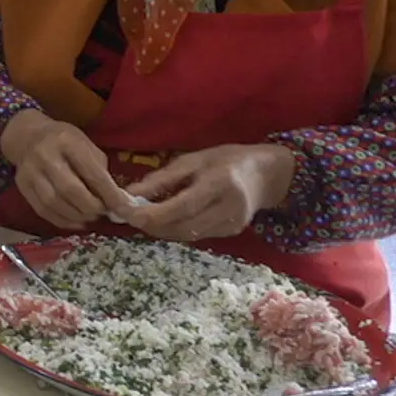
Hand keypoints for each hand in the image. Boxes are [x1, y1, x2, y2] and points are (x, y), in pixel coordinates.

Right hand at [0, 109, 134, 229]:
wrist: (28, 136)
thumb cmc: (65, 142)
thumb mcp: (86, 146)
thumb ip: (99, 171)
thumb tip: (114, 202)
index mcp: (67, 142)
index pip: (92, 173)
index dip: (110, 195)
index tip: (124, 209)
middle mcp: (45, 156)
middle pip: (70, 190)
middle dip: (91, 207)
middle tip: (102, 213)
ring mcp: (30, 171)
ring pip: (54, 202)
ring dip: (76, 216)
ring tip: (89, 217)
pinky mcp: (22, 185)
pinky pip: (42, 209)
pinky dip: (61, 220)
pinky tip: (74, 221)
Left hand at [124, 144, 296, 243]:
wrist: (267, 174)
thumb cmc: (226, 160)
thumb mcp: (193, 160)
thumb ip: (162, 179)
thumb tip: (129, 194)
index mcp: (220, 183)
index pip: (183, 206)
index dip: (154, 214)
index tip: (127, 213)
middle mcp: (229, 207)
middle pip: (184, 226)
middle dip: (152, 224)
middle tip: (128, 216)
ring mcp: (233, 224)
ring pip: (188, 234)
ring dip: (161, 229)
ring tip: (142, 217)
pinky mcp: (232, 232)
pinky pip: (197, 235)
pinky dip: (176, 230)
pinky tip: (164, 220)